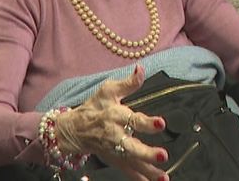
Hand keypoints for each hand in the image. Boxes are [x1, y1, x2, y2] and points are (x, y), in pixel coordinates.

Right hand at [57, 65, 168, 180]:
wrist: (73, 130)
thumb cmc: (95, 107)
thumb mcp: (108, 91)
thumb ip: (128, 83)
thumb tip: (142, 69)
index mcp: (115, 116)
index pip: (133, 119)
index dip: (147, 122)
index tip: (161, 123)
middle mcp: (115, 136)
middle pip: (131, 147)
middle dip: (146, 153)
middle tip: (163, 156)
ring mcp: (115, 151)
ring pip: (132, 163)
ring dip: (148, 171)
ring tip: (164, 178)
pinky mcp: (115, 160)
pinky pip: (128, 171)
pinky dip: (140, 178)